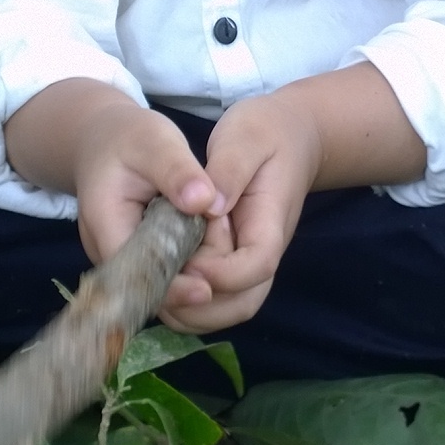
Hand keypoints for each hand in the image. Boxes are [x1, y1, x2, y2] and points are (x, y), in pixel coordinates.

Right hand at [5, 83, 224, 268]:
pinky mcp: (136, 258)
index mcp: (105, 224)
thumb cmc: (129, 139)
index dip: (170, 287)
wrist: (103, 140)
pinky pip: (162, 277)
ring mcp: (120, 259)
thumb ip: (177, 171)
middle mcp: (107, 252)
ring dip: (191, 284)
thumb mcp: (156, 142)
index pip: (134, 272)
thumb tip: (204, 201)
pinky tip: (216, 260)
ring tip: (226, 266)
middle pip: (146, 288)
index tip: (206, 291)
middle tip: (228, 275)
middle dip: (187, 290)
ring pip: (156, 289)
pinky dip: (189, 274)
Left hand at [159, 89, 322, 329]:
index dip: (222, 275)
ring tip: (152, 287)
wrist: (292, 136)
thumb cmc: (266, 132)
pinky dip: (185, 303)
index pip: (257, 266)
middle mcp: (261, 251)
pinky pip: (213, 298)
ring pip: (226, 309)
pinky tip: (157, 281)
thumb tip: (207, 204)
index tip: (188, 263)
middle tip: (160, 286)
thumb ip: (228, 171)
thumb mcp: (246, 137)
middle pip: (241, 304)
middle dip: (200, 309)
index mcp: (269, 223)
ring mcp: (247, 261)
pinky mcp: (230, 261)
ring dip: (189, 312)